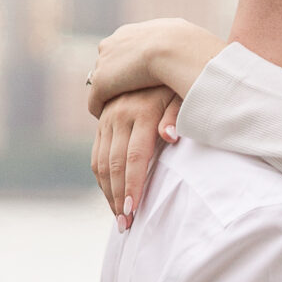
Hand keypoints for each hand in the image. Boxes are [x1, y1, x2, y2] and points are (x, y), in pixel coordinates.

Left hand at [88, 17, 223, 115]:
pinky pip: (96, 101)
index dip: (129, 64)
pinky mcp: (103, 83)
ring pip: (101, 81)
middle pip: (107, 62)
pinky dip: (102, 110)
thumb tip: (190, 42)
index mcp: (134, 32)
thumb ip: (180, 44)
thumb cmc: (191, 46)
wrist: (177, 48)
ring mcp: (106, 62)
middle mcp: (115, 42)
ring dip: (109, 94)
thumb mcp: (185, 39)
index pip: (122, 47)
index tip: (136, 77)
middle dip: (114, 77)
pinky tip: (113, 121)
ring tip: (118, 112)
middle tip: (124, 94)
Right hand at [93, 85, 178, 225]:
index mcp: (143, 112)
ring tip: (119, 218)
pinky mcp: (103, 121)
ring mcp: (109, 118)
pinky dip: (102, 178)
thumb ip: (178, 116)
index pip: (135, 157)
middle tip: (126, 225)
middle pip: (115, 164)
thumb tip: (170, 137)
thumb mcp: (184, 95)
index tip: (134, 211)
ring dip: (108, 192)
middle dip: (119, 197)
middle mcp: (121, 115)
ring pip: (101, 162)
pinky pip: (97, 154)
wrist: (158, 57)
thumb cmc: (179, 84)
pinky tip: (111, 196)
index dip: (133, 185)